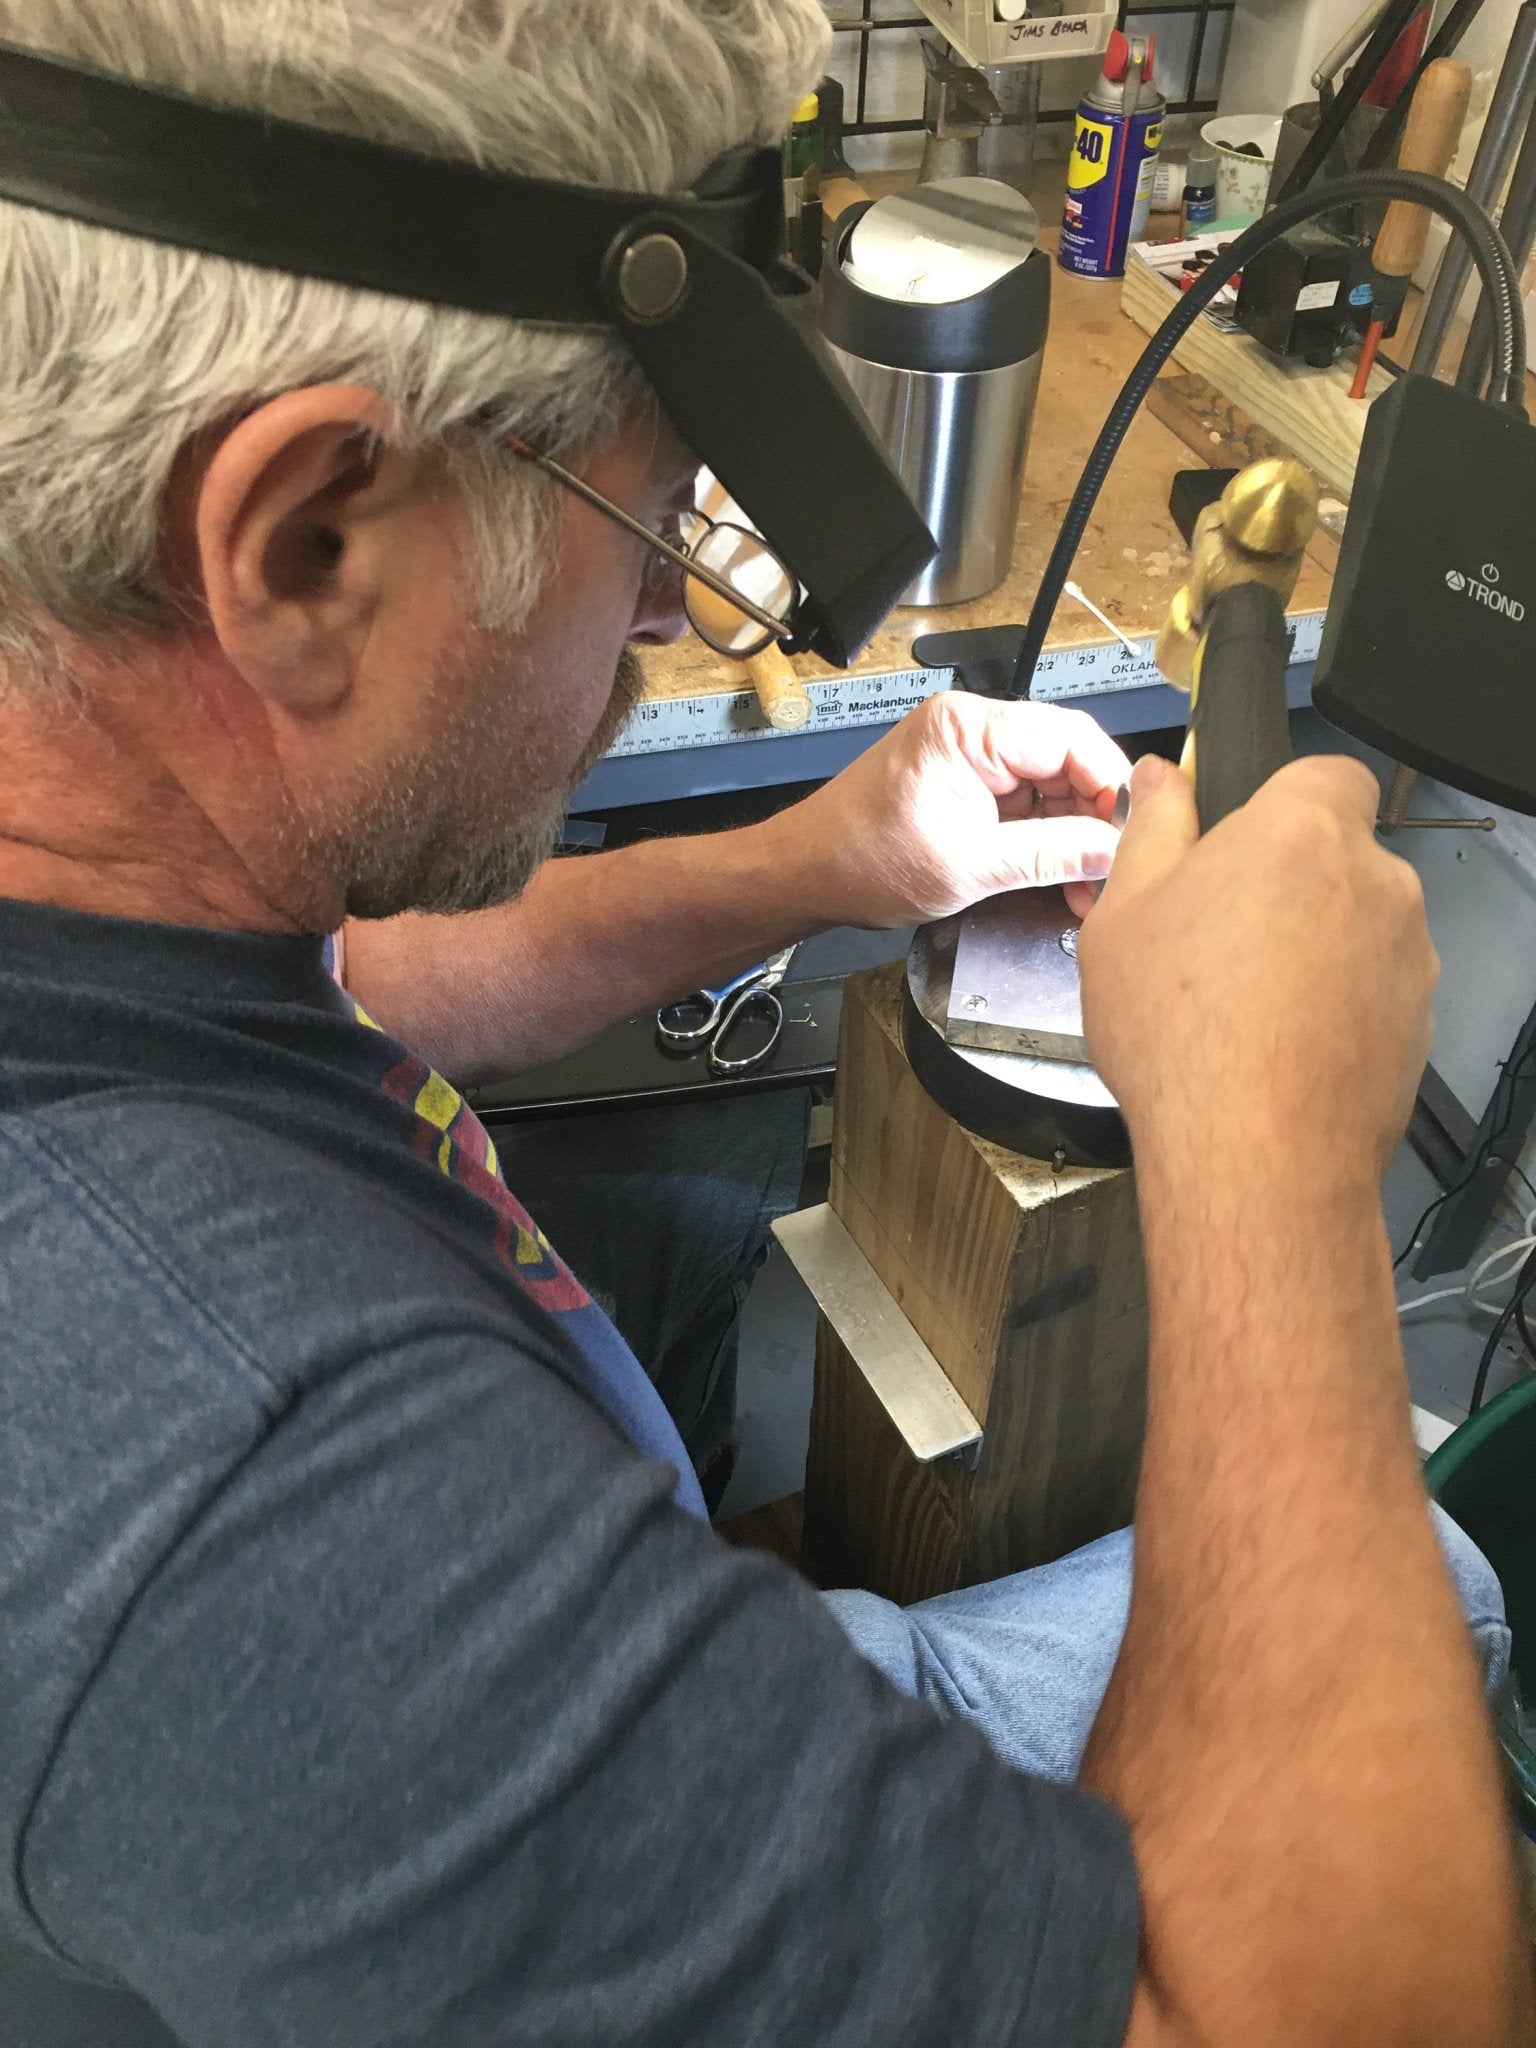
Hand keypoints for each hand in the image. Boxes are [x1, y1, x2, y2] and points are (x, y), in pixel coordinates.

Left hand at [778, 692, 1129, 926]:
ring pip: (1051, 787)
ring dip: (1073, 835)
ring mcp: (969, 756)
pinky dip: (1046, 839)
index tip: (1133, 830)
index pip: (1071, 739)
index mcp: (968, 728)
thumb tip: (1111, 852)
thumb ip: (1050, 855)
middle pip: (1067, 761)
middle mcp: (971, 730)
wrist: (809, 875)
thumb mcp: (970, 866)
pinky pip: (1025, 804)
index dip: (1111, 786)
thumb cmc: (861, 859)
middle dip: (1095, 818)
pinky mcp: (966, 784)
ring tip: (1086, 884)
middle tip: (1112, 868)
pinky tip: (1061, 875)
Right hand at [1079, 752, 1436, 1179]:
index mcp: (1300, 833)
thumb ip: (1152, 832)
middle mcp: (1374, 882)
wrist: (1256, 1156)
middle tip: (1217, 934)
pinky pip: (1372, 990)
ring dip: (1312, 948)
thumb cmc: (1184, 1037)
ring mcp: (1408, 955)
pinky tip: (1276, 1048)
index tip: (1241, 838)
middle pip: (1338, 855)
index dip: (1285, 800)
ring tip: (1239, 1006)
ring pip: (1357, 926)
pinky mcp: (1419, 1021)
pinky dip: (1335, 1006)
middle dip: (1288, 884)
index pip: (1328, 771)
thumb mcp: (1124, 918)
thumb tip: (1160, 779)